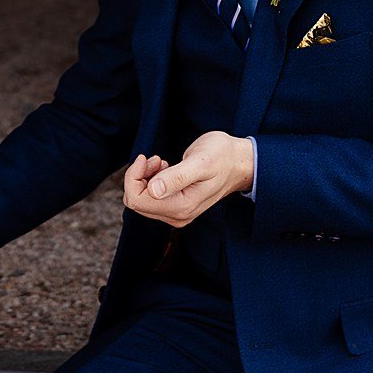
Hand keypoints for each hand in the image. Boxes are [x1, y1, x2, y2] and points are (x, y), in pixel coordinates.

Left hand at [122, 131, 254, 228]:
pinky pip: (152, 198)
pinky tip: (165, 167)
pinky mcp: (178, 206)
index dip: (134, 177)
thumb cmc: (222, 157)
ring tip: (161, 161)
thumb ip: (177, 177)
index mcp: (181, 207)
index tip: (147, 158)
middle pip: (137, 202)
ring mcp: (177, 212)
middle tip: (156, 159)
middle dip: (139, 177)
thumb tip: (153, 191)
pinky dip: (152, 180)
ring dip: (145, 177)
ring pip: (143, 200)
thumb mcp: (200, 162)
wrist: (238, 162)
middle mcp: (178, 215)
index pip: (137, 200)